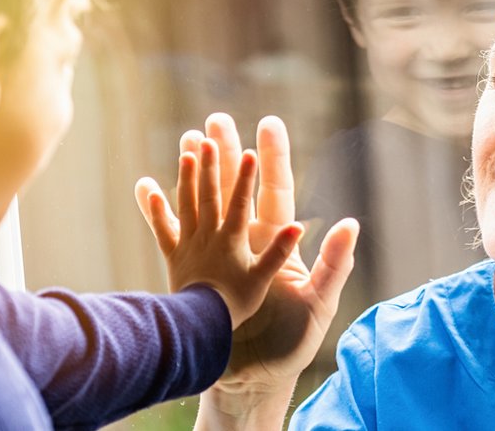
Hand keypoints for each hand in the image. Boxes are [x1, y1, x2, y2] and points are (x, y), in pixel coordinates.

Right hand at [135, 114, 357, 428]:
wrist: (255, 375)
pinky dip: (157, 210)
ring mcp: (218, 253)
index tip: (267, 123)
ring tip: (186, 141)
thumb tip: (349, 223)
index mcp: (278, 243)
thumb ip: (335, 264)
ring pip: (204, 202)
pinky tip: (145, 185)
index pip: (276, 190)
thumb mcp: (319, 303)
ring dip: (194, 172)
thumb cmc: (293, 341)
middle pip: (236, 186)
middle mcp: (247, 241)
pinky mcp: (193, 271)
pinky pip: (171, 233)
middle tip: (216, 119)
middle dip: (227, 151)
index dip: (273, 158)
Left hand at [135, 135, 296, 329]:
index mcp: (234, 240)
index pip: (241, 203)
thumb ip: (280, 252)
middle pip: (210, 194)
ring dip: (187, 176)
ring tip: (186, 150)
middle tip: (211, 135)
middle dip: (213, 164)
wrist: (201, 327)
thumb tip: (299, 226)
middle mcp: (210, 236)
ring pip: (187, 204)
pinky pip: (163, 230)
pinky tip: (147, 188)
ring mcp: (189, 244)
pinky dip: (155, 210)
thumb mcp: (264, 280)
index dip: (246, 177)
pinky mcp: (174, 256)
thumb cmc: (237, 305)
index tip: (250, 151)